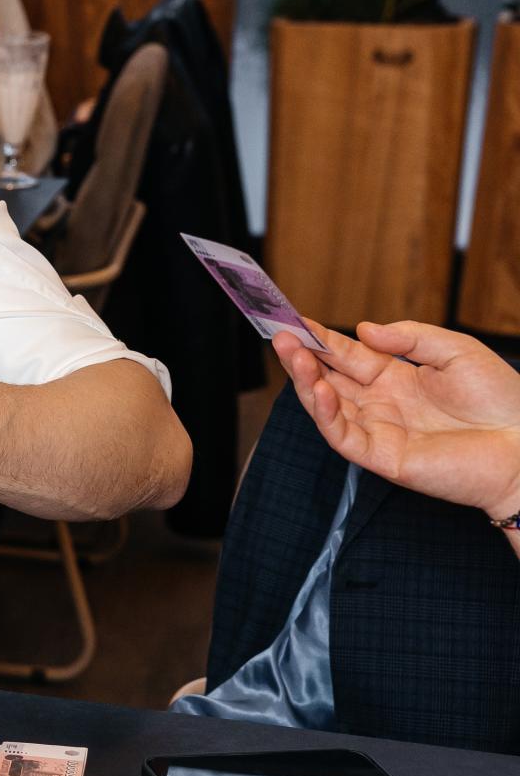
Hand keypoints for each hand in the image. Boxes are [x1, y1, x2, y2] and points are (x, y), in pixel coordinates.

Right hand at [276, 319, 519, 519]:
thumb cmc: (503, 400)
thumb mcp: (456, 350)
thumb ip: (409, 337)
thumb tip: (362, 330)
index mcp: (397, 378)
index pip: (348, 355)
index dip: (322, 337)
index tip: (295, 319)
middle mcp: (381, 404)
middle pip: (329, 378)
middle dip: (302, 356)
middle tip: (279, 333)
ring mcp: (378, 431)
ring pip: (326, 405)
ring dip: (304, 380)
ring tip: (290, 353)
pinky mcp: (382, 457)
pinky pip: (342, 435)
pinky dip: (324, 413)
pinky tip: (317, 390)